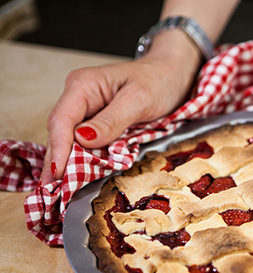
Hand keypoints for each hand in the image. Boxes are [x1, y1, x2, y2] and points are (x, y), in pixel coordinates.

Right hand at [40, 30, 200, 184]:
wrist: (173, 73)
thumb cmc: (160, 80)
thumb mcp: (139, 100)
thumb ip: (112, 120)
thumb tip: (83, 139)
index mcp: (84, 85)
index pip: (62, 120)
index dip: (58, 148)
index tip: (58, 173)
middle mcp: (79, 97)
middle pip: (61, 132)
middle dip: (56, 161)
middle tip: (51, 192)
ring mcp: (87, 110)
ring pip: (70, 140)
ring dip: (65, 164)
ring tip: (58, 191)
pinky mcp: (97, 122)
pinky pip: (84, 143)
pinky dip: (80, 160)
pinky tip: (74, 178)